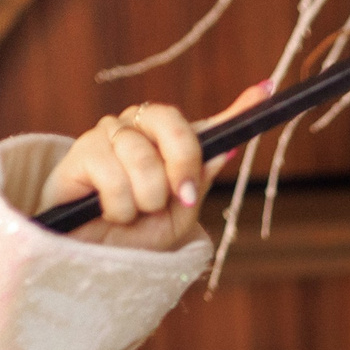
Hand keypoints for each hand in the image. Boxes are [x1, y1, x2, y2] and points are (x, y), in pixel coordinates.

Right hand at [40, 82, 271, 250]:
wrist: (89, 258)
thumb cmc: (134, 236)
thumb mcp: (178, 215)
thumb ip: (199, 180)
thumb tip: (229, 148)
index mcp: (167, 144)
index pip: (204, 124)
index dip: (237, 109)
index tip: (267, 92)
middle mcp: (140, 130)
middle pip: (174, 124)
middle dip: (182, 165)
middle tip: (179, 198)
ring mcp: (109, 135)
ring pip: (143, 158)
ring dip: (145, 200)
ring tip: (131, 214)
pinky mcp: (81, 152)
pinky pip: (113, 175)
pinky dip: (119, 207)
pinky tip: (107, 212)